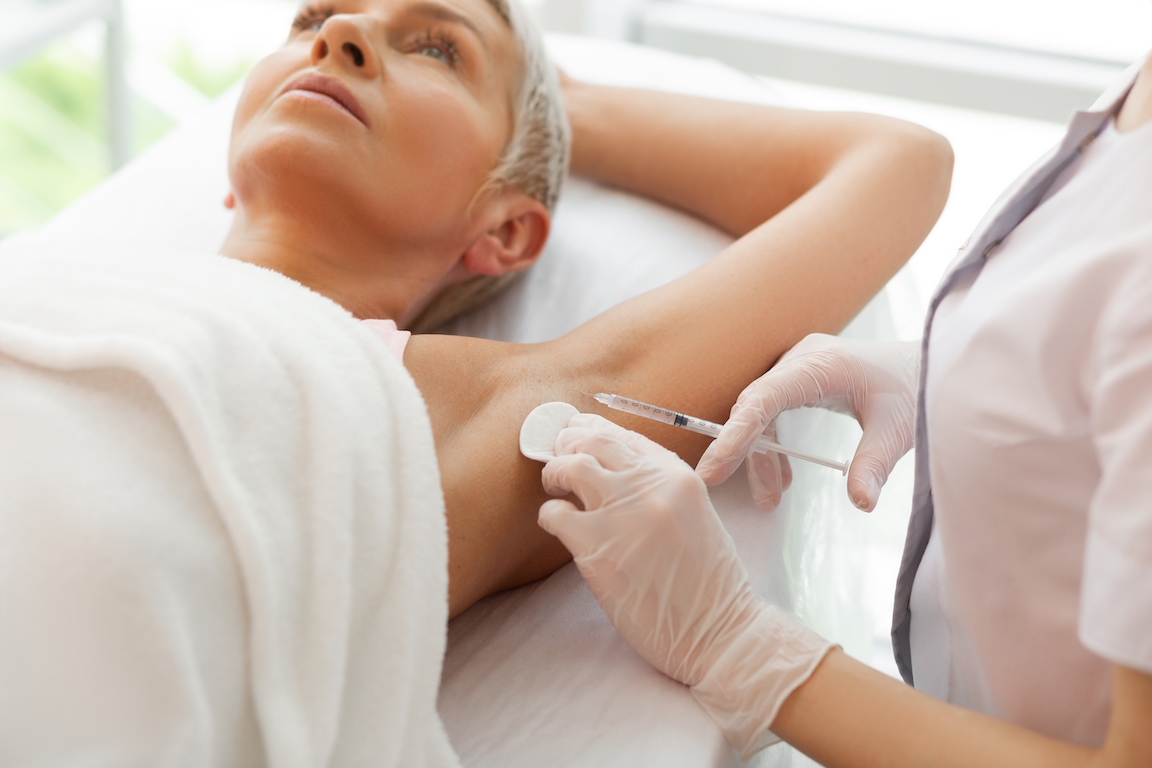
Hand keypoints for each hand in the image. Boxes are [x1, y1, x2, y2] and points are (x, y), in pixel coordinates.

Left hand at [539, 414, 832, 756]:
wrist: (720, 634)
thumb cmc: (711, 586)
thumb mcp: (698, 517)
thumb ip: (662, 490)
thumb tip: (616, 475)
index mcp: (679, 477)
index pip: (628, 436)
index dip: (596, 431)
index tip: (579, 434)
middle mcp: (650, 487)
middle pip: (594, 440)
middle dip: (569, 441)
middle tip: (557, 452)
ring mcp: (622, 514)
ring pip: (569, 466)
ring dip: (554, 471)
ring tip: (553, 485)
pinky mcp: (596, 548)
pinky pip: (555, 513)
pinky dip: (549, 514)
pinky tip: (556, 524)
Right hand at [696, 334, 919, 512]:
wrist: (928, 363)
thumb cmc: (914, 388)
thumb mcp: (898, 430)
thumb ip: (874, 465)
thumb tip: (860, 504)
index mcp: (821, 365)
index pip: (765, 397)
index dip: (737, 431)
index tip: (716, 464)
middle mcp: (802, 361)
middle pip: (755, 406)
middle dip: (738, 449)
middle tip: (714, 482)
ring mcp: (799, 368)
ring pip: (760, 413)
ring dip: (760, 456)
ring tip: (769, 500)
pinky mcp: (801, 379)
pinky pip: (773, 412)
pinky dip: (773, 446)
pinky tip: (782, 479)